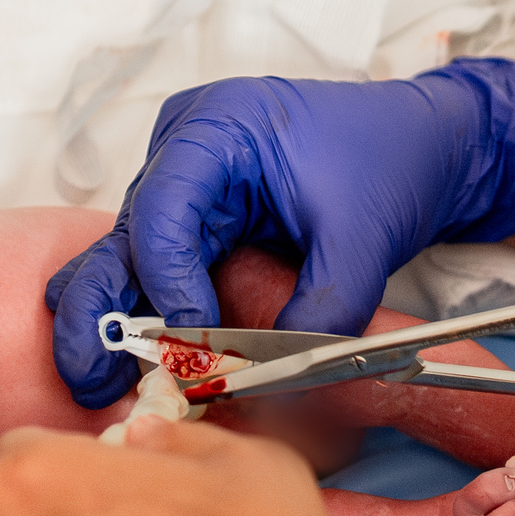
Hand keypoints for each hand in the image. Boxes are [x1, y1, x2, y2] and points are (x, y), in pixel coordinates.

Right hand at [45, 58, 514, 408]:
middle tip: (94, 379)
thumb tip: (280, 386)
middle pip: (121, 237)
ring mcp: (187, 188)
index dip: (169, 288)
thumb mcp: (364, 240)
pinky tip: (143, 366)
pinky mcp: (200, 222)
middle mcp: (185, 154)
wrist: (421, 146)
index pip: (163, 214)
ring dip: (113, 323)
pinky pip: (159, 274)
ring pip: (127, 261)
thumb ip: (323, 313)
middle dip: (101, 313)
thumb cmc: (392, 160)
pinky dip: (150, 319)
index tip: (195, 343)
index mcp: (216, 129)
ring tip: (104, 384)